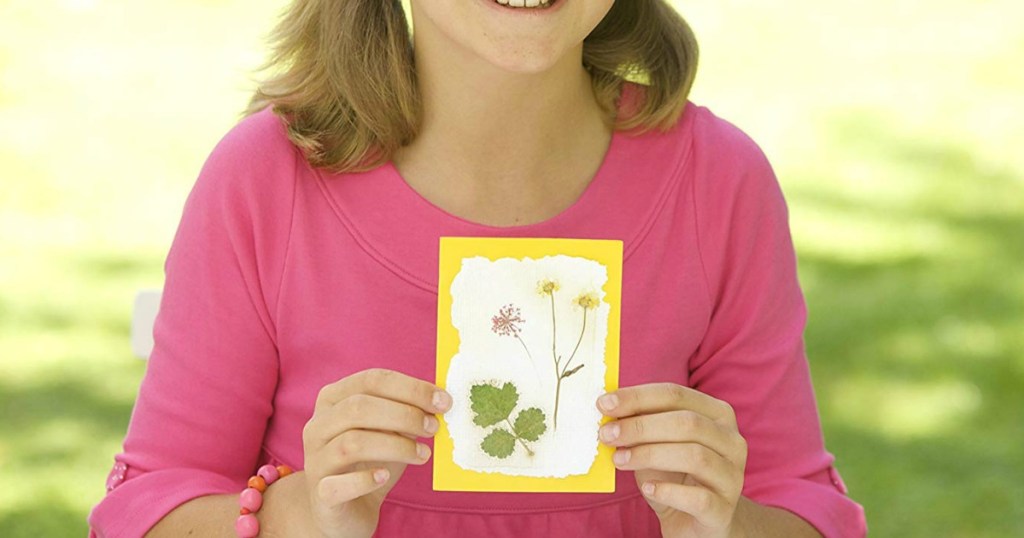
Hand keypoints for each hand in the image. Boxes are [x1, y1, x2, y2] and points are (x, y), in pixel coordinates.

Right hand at [301, 368, 451, 537]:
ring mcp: (315, 460)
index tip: (443, 401)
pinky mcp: (320, 495)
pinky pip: (338, 485)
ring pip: (352, 443)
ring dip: (396, 446)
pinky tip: (384, 477)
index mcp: (333, 399)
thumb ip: (407, 414)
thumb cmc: (370, 462)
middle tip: (433, 427)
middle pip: (358, 407)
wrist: (345, 510)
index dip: (411, 388)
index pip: (371, 380)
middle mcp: (318, 425)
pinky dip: (365, 480)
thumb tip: (439, 401)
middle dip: (404, 414)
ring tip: (423, 454)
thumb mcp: (390, 432)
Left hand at [597, 383, 746, 537]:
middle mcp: (731, 441)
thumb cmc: (673, 475)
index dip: (638, 397)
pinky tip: (647, 489)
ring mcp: (732, 476)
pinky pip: (698, 498)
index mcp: (717, 415)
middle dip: (641, 426)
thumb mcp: (656, 444)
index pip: (676, 394)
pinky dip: (668, 491)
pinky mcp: (723, 511)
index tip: (604, 404)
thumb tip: (608, 407)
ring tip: (619, 459)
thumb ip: (640, 424)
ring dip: (649, 455)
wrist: (696, 522)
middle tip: (607, 434)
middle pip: (687, 423)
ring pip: (695, 456)